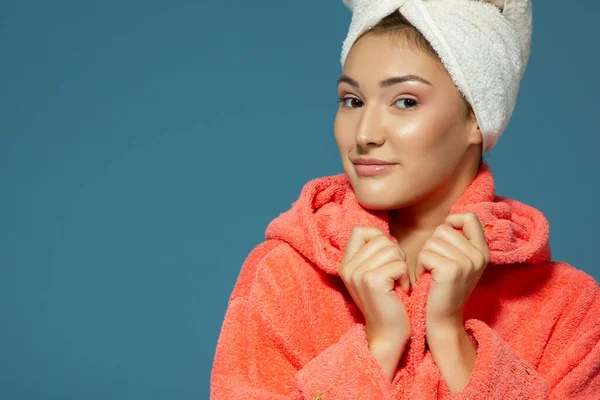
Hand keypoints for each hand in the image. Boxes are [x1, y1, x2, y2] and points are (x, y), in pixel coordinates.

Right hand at [339, 227, 410, 379]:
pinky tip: (400, 291)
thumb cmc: (388, 301)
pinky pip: (399, 264)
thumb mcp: (373, 273)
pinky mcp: (372, 281)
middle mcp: (347, 267)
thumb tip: (386, 235)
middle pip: (380, 239)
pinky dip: (404, 277)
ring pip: (391, 249)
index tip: (386, 258)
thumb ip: (373, 253)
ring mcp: (357, 274)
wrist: (388, 334)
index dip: (379, 238)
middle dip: (395, 254)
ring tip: (396, 284)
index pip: (360, 231)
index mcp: (345, 263)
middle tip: (394, 276)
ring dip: (401, 266)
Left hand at [415, 212, 489, 335]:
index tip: (444, 240)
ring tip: (432, 273)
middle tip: (435, 267)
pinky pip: (425, 254)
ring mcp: (467, 262)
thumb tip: (449, 219)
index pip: (469, 217)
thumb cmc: (442, 288)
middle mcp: (479, 255)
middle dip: (432, 245)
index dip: (452, 222)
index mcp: (483, 251)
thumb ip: (458, 242)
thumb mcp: (458, 262)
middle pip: (443, 229)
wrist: (443, 320)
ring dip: (424, 256)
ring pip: (432, 241)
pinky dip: (420, 265)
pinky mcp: (451, 270)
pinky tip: (427, 278)